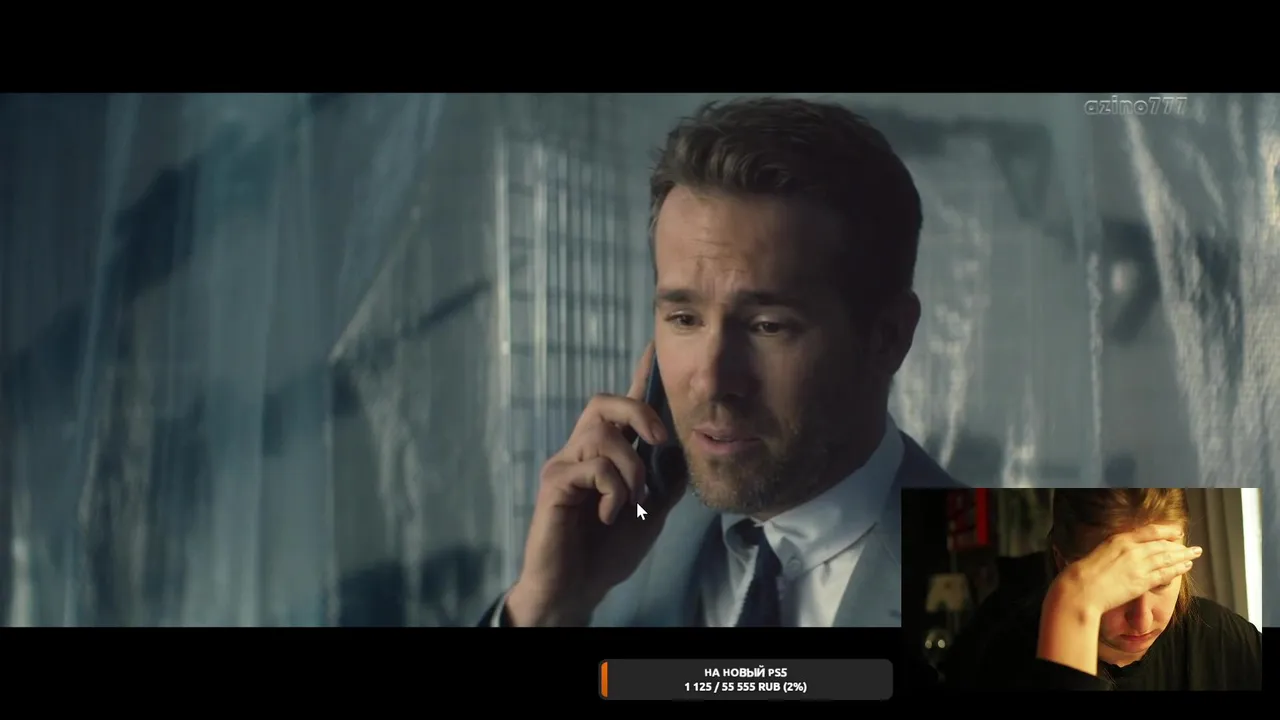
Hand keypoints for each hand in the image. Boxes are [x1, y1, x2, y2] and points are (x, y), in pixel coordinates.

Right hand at [506, 342, 687, 625]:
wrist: (576, 589)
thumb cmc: (606, 552)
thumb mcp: (650, 514)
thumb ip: (665, 481)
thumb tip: (684, 448)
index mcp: (606, 455)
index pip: (623, 406)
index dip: (640, 376)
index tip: (656, 347)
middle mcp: (581, 452)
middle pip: (603, 403)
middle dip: (638, 412)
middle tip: (659, 441)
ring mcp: (565, 465)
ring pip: (602, 435)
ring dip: (630, 468)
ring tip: (632, 502)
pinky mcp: (554, 484)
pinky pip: (593, 467)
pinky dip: (614, 491)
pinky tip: (612, 515)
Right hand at [1036, 523, 1200, 675]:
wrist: (1081, 589)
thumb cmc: (1083, 573)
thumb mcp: (1100, 552)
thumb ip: (1116, 550)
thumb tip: (1126, 552)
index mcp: (1120, 539)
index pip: (1150, 532)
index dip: (1167, 531)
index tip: (1177, 532)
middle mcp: (1132, 550)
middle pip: (1162, 545)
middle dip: (1180, 546)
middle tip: (1193, 548)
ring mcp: (1138, 566)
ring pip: (1167, 558)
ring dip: (1183, 557)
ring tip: (1194, 556)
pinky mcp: (1142, 582)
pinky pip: (1164, 574)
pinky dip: (1177, 570)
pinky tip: (1185, 568)